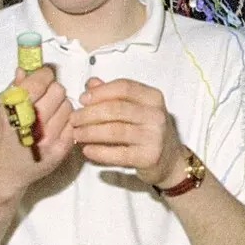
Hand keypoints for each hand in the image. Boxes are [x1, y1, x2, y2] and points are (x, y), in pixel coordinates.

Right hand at [0, 66, 75, 195]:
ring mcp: (48, 139)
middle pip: (59, 91)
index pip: (41, 80)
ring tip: (49, 114)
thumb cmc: (0, 138)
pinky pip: (73, 125)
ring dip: (60, 106)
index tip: (43, 76)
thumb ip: (13, 87)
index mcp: (15, 109)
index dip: (44, 74)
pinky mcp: (60, 151)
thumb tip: (26, 68)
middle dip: (53, 90)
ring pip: (69, 106)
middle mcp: (33, 123)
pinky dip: (66, 123)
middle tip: (45, 97)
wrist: (3, 171)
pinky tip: (55, 126)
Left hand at [71, 77, 187, 187]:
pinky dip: (99, 152)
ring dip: (90, 132)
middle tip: (74, 119)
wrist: (170, 161)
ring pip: (114, 131)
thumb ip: (113, 94)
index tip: (83, 99)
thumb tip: (90, 84)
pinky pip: (118, 153)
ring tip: (77, 134)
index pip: (124, 87)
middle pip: (116, 109)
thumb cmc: (148, 131)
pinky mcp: (149, 157)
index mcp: (153, 97)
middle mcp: (156, 115)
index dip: (100, 92)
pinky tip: (87, 150)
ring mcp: (154, 136)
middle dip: (89, 114)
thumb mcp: (136, 108)